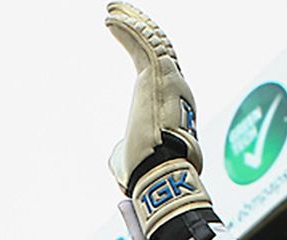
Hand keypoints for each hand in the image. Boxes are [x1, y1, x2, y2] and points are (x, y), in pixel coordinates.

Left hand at [104, 2, 217, 239]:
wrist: (158, 175)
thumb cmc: (146, 173)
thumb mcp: (131, 155)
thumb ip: (126, 147)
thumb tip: (118, 154)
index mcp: (171, 104)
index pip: (161, 67)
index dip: (147, 48)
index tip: (132, 36)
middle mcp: (176, 87)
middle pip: (161, 46)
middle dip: (142, 26)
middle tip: (122, 12)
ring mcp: (170, 79)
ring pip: (154, 40)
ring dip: (134, 21)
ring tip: (114, 9)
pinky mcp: (158, 76)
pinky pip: (143, 43)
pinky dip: (128, 28)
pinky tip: (110, 19)